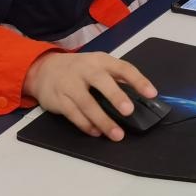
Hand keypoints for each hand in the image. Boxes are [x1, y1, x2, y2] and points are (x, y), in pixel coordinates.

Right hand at [23, 51, 156, 141]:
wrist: (44, 69)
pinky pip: (73, 114)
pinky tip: (96, 132)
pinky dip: (86, 125)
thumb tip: (139, 97)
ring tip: (117, 134)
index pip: (122, 68)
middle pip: (101, 81)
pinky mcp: (58, 99)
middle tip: (128, 111)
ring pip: (87, 103)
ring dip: (103, 120)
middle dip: (115, 96)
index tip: (152, 93)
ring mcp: (70, 84)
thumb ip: (115, 79)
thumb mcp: (97, 66)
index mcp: (100, 61)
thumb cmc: (78, 70)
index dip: (138, 80)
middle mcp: (85, 70)